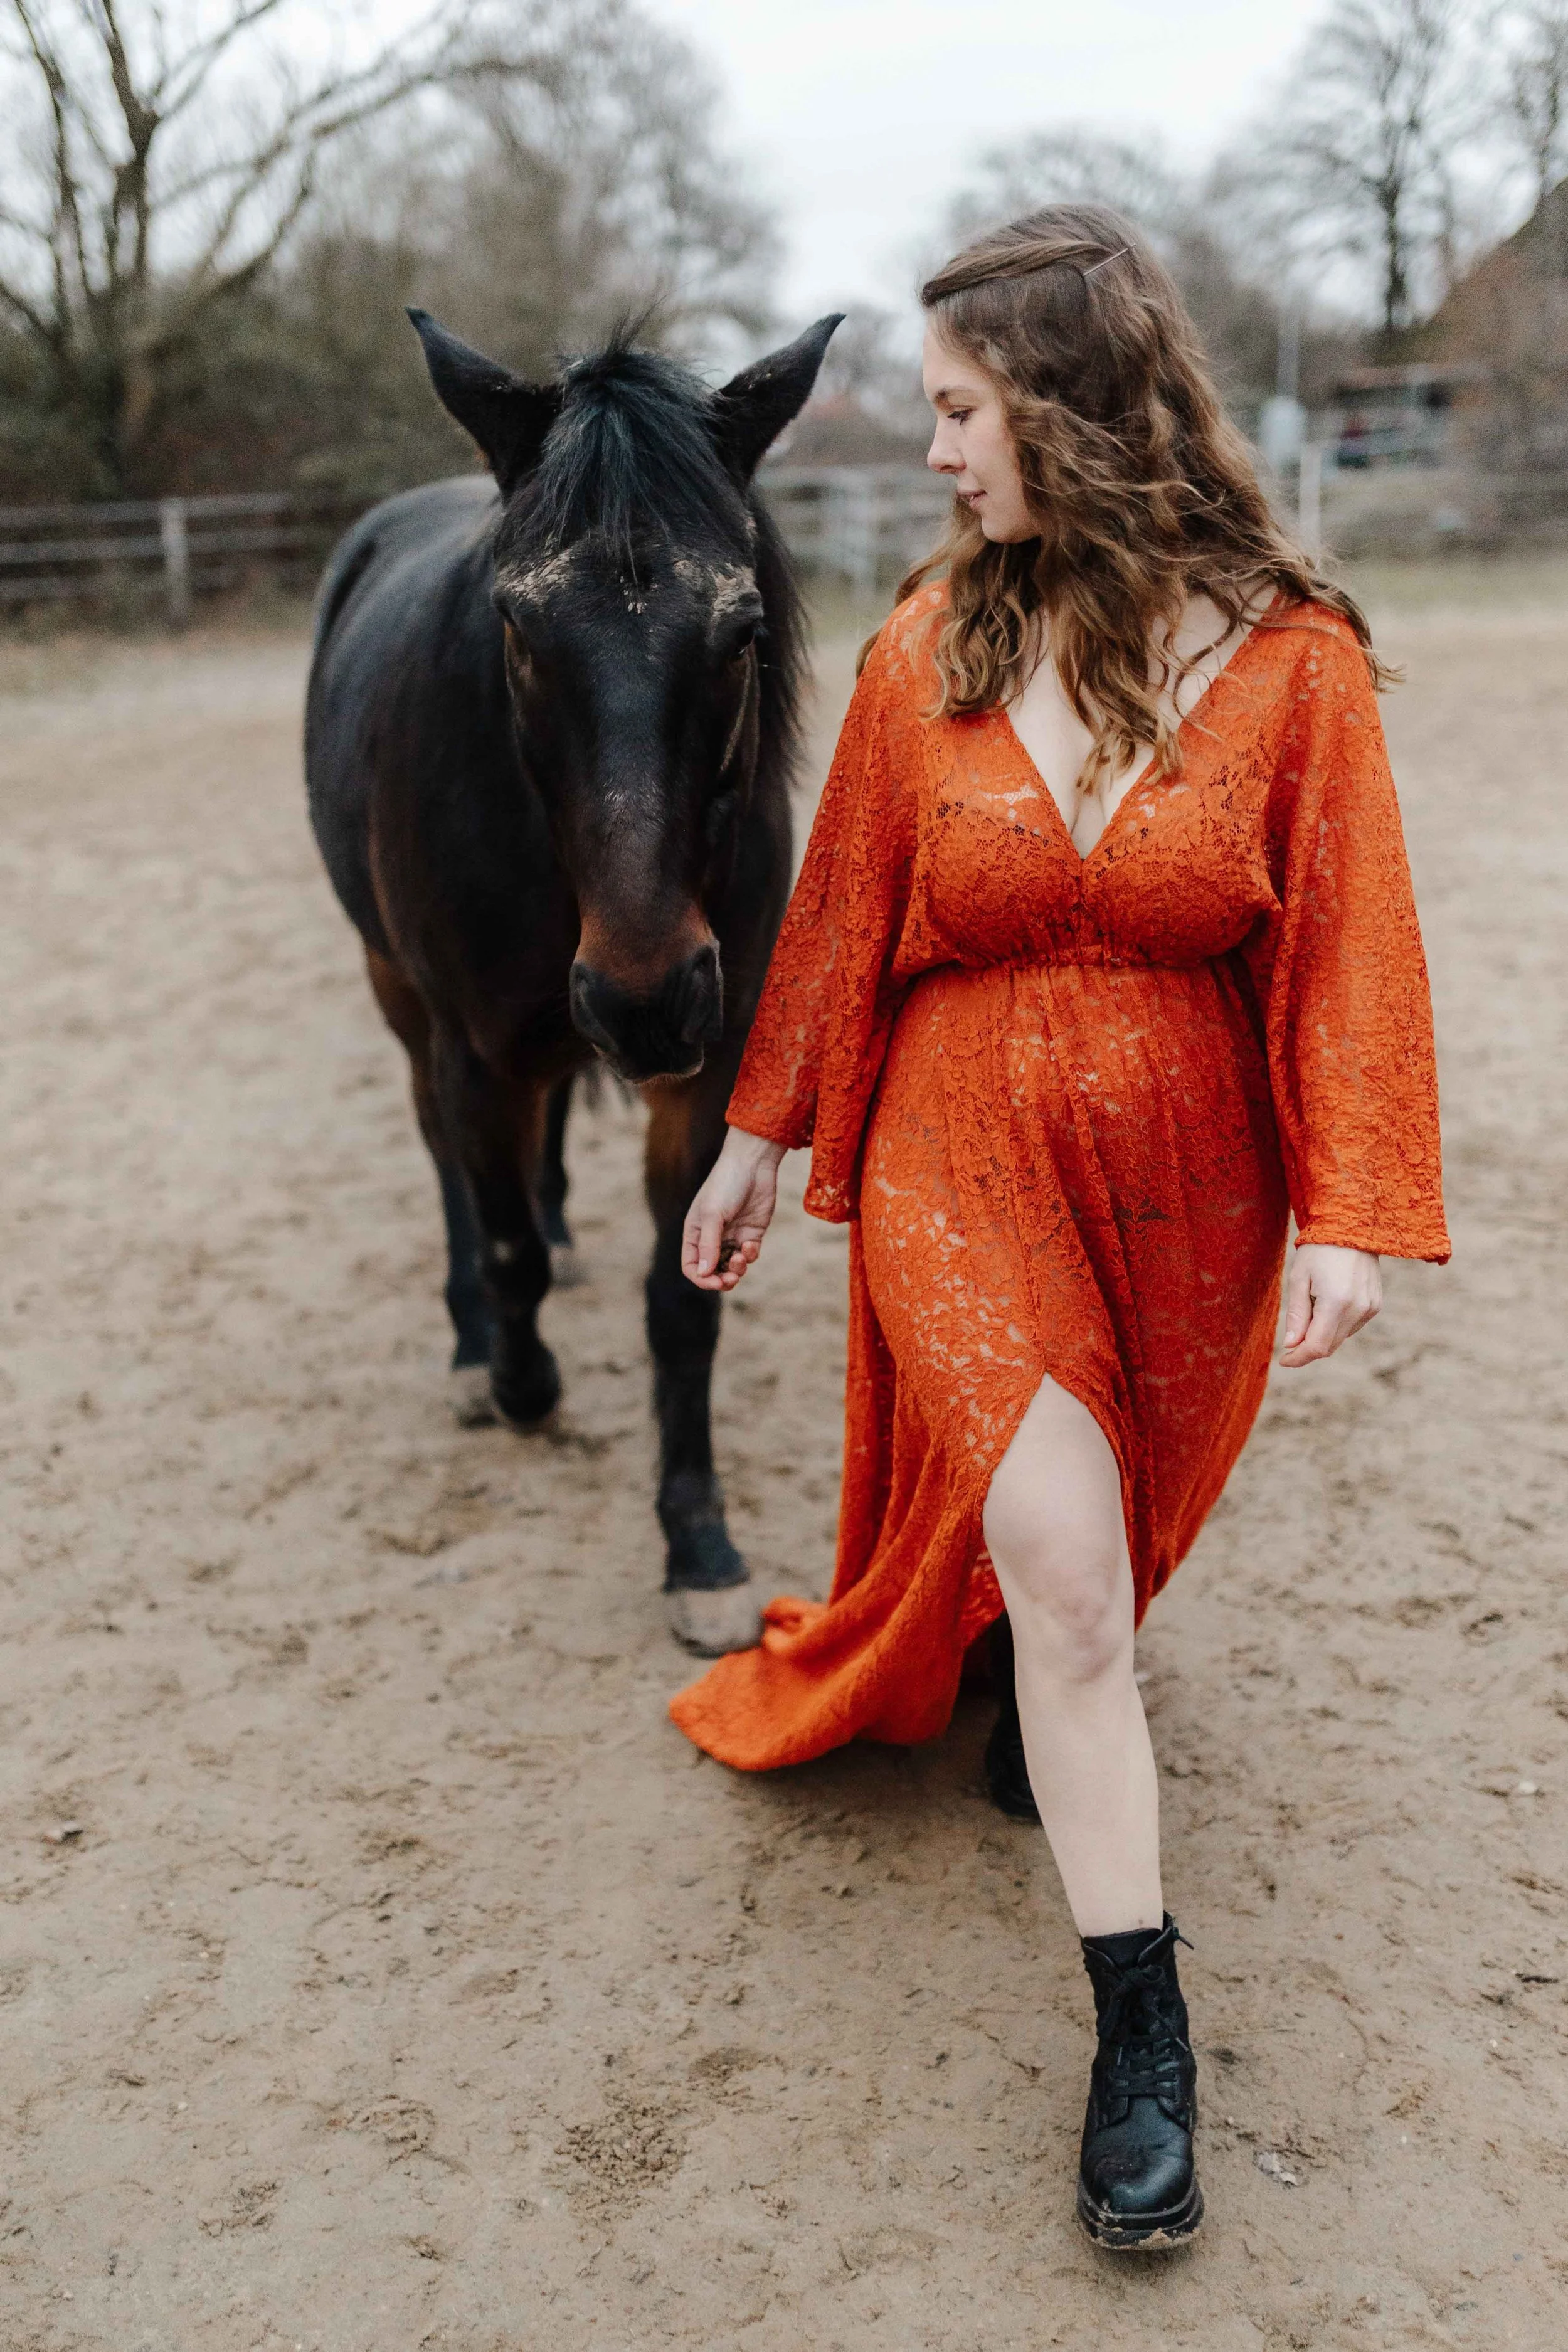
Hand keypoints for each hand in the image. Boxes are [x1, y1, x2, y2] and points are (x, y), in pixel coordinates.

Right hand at [682, 1127, 785, 1290]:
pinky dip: (749, 1255)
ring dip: (737, 1269)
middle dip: (722, 1279)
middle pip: (712, 1270)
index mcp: (695, 1232)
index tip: (715, 1282)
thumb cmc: (726, 1185)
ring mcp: (732, 1236)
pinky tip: (749, 1245)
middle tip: (731, 1278)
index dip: (701, 1278)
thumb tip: (703, 1273)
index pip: (692, 1265)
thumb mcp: (713, 1215)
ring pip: (732, 1266)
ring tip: (741, 1259)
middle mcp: (712, 1237)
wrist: (752, 1164)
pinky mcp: (751, 1233)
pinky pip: (749, 1255)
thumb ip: (708, 1245)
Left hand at [1280, 1243, 1381, 1367]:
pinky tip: (1328, 1301)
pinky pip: (1352, 1325)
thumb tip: (1292, 1345)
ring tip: (1313, 1303)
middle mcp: (1359, 1309)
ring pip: (1341, 1337)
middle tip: (1291, 1340)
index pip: (1317, 1346)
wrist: (1351, 1226)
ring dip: (1322, 1333)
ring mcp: (1370, 1307)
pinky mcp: (1376, 1304)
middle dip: (1308, 1347)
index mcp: (1337, 1302)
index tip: (1284, 1360)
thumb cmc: (1318, 1250)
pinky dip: (1336, 1323)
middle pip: (1330, 1346)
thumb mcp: (1298, 1279)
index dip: (1299, 1358)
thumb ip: (1296, 1315)